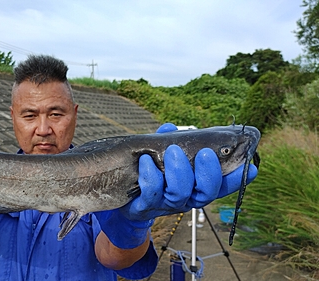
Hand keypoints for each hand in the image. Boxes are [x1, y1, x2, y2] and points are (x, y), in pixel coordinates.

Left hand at [95, 123, 257, 248]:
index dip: (236, 178)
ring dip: (179, 172)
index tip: (252, 167)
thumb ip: (168, 141)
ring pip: (181, 194)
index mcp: (195, 186)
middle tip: (205, 153)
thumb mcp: (160, 156)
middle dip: (208, 174)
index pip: (221, 186)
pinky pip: (151, 194)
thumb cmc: (148, 173)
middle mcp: (185, 198)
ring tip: (173, 151)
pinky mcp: (144, 207)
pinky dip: (151, 176)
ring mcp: (165, 205)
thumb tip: (171, 128)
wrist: (122, 197)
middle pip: (205, 194)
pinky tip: (146, 161)